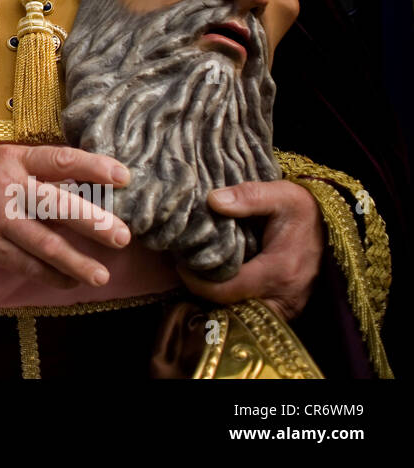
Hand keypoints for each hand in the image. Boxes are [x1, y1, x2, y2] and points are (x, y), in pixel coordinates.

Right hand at [0, 144, 132, 288]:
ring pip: (44, 243)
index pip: (59, 159)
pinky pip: (26, 264)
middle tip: (122, 236)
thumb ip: (37, 172)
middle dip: (93, 222)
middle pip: (57, 205)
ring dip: (76, 261)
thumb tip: (84, 189)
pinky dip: (51, 275)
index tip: (123, 177)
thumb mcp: (1, 162)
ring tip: (101, 275)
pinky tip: (69, 281)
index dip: (93, 167)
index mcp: (13, 159)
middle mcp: (7, 187)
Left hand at [177, 180, 322, 320]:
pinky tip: (222, 286)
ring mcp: (288, 307)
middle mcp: (284, 297)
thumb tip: (213, 201)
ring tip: (200, 279)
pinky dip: (236, 305)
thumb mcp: (282, 195)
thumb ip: (249, 196)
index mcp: (278, 271)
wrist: (330, 227)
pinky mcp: (288, 310)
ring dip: (220, 303)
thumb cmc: (304, 210)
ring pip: (243, 317)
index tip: (181, 265)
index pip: (225, 291)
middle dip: (205, 297)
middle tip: (188, 273)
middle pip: (232, 310)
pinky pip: (256, 316)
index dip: (196, 282)